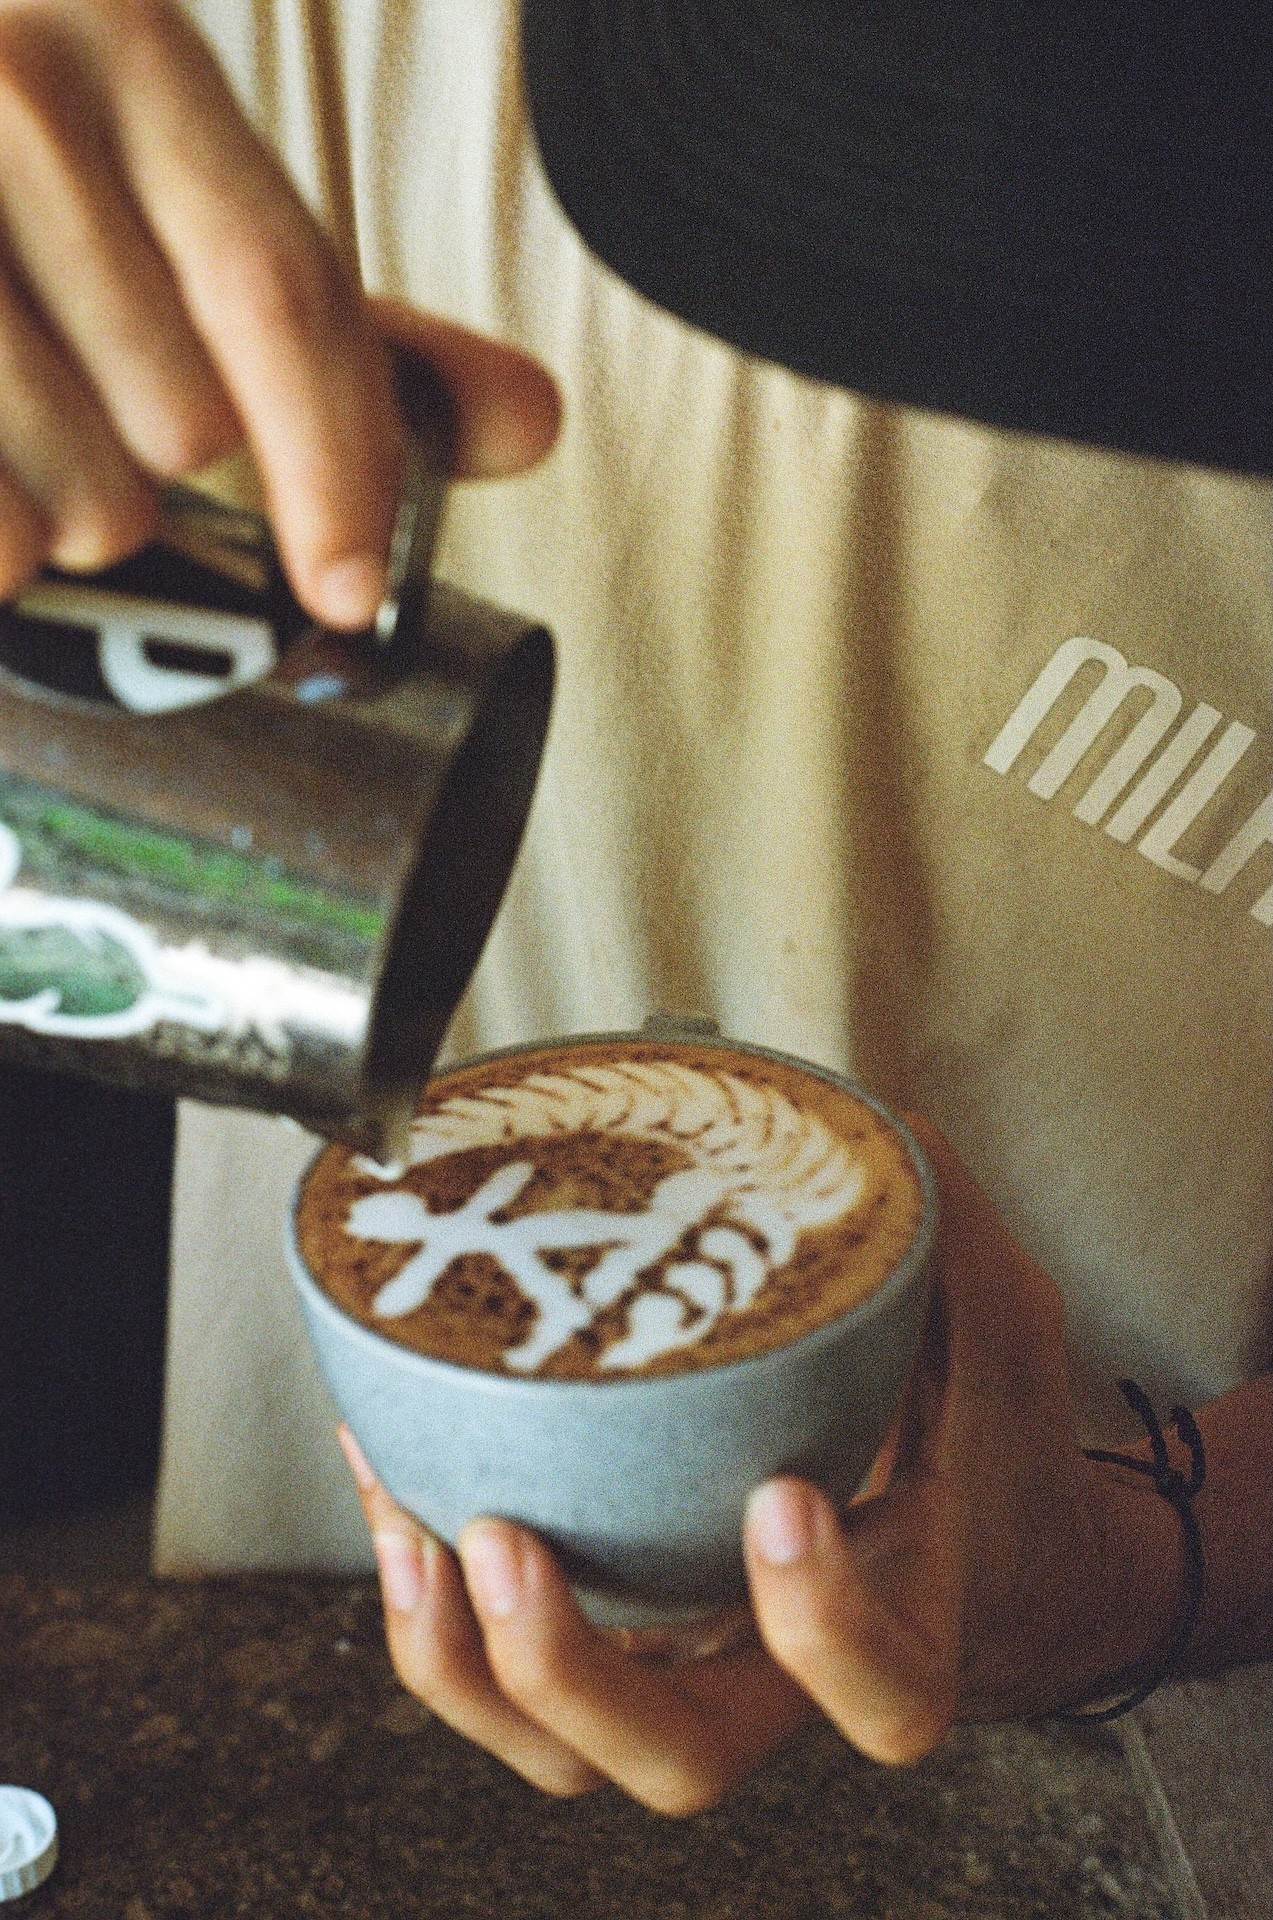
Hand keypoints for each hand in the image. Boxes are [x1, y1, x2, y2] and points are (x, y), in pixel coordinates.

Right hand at [0, 1, 558, 615]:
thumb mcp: (167, 196)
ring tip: (3, 430)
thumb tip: (529, 424)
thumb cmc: (2, 184)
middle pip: (169, 422)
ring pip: (65, 500)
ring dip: (52, 518)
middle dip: (146, 470)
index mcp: (119, 41)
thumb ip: (337, 323)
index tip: (348, 595)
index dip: (337, 467)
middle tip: (71, 408)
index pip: (281, 291)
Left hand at [339, 1118, 1182, 1812]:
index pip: (878, 1685)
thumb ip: (943, 1237)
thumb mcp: (997, 1333)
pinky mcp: (618, 1635)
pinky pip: (504, 1659)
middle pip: (675, 1758)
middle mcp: (781, 1680)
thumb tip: (871, 1121)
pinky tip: (389, 1477)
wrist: (981, 1547)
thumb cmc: (987, 1449)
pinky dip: (433, 1597)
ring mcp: (689, 1669)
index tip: (779, 1496)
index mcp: (907, 1624)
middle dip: (570, 1675)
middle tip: (506, 1543)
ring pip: (562, 1745)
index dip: (822, 1623)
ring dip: (465, 1660)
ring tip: (411, 1527)